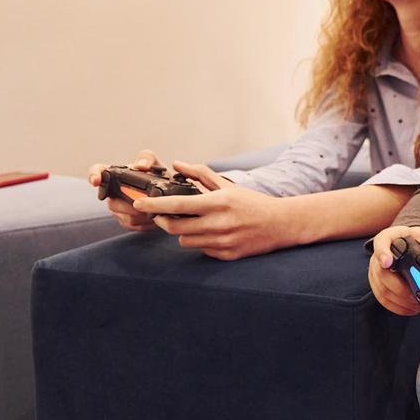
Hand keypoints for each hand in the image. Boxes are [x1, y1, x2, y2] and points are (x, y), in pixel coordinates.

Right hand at [88, 148, 164, 231]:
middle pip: (113, 203)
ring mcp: (118, 208)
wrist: (168, 194)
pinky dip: (146, 222)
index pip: (98, 171)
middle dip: (131, 205)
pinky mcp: (126, 221)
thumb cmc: (158, 176)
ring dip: (142, 214)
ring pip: (125, 217)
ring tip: (155, 208)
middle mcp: (113, 192)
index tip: (96, 181)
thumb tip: (140, 165)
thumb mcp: (155, 163)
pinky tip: (155, 216)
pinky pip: (133, 225)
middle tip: (148, 201)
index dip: (93, 175)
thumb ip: (147, 158)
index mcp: (116, 174)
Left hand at [131, 160, 285, 259]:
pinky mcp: (227, 255)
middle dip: (163, 221)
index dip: (154, 205)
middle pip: (174, 228)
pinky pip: (202, 250)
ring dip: (183, 232)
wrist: (281, 224)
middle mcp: (219, 224)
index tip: (138, 203)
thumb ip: (201, 174)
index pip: (177, 205)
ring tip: (193, 223)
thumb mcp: (228, 186)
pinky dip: (201, 242)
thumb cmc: (253, 202)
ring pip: (185, 241)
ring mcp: (223, 242)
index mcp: (218, 203)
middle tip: (161, 215)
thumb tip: (177, 164)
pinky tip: (211, 234)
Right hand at [367, 225, 419, 316]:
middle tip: (416, 295)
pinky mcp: (378, 285)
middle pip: (382, 273)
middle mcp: (378, 255)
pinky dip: (398, 306)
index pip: (381, 243)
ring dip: (400, 300)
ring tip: (417, 303)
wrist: (418, 250)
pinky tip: (411, 307)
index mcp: (390, 238)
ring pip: (382, 290)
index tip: (388, 263)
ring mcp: (376, 271)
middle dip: (400, 288)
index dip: (383, 254)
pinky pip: (383, 299)